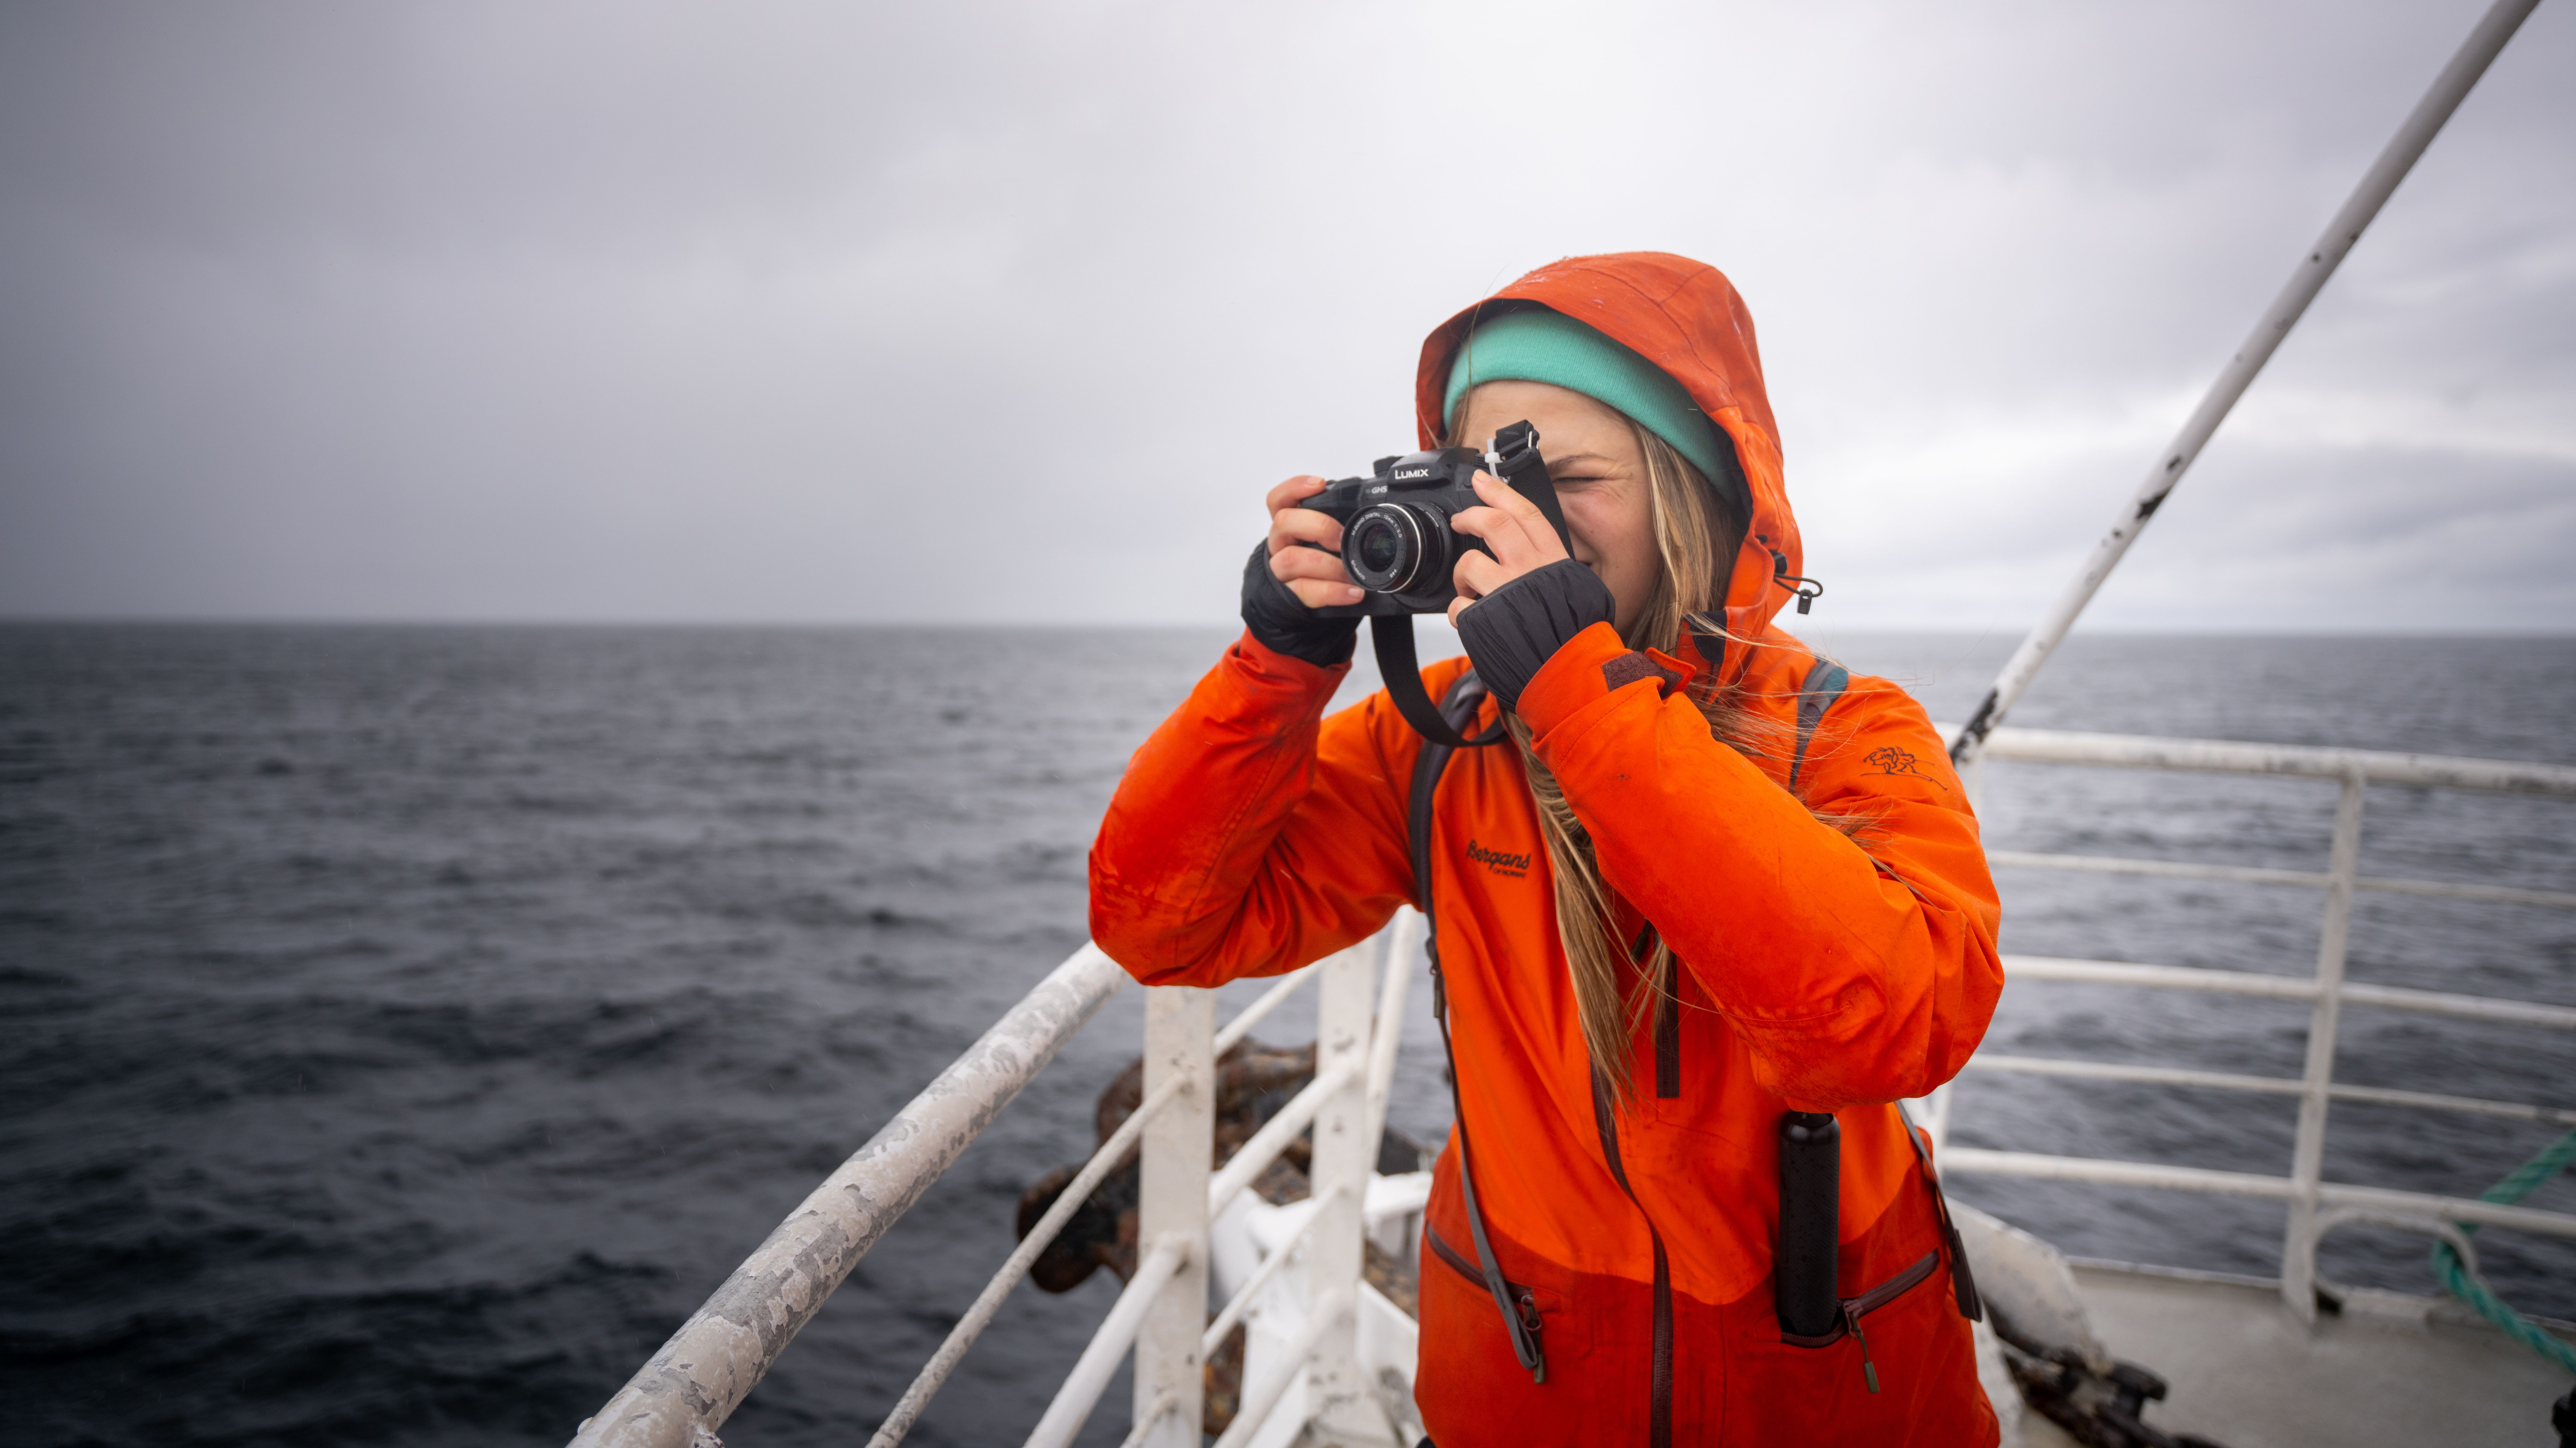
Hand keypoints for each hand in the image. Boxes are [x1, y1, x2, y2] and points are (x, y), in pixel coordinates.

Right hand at [1264, 476, 1365, 608]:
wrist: (1304, 601)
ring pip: (1291, 558)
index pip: (1279, 499)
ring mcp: (1279, 570)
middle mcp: (1279, 544)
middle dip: (1319, 526)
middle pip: (1284, 522)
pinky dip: (1333, 592)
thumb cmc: (1318, 565)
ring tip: (1352, 574)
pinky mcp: (1287, 595)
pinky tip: (1353, 593)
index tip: (1320, 483)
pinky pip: (1305, 590)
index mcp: (1288, 525)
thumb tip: (1375, 509)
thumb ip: (1336, 524)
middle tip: (1342, 537)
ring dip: (1328, 565)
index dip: (1295, 487)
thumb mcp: (1323, 540)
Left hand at [1446, 472, 1572, 627]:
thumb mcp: (1577, 591)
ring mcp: (1505, 593)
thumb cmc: (1573, 637)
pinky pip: (1458, 607)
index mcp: (1553, 562)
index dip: (1501, 492)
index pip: (1525, 514)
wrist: (1569, 673)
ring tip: (1467, 588)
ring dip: (1461, 575)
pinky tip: (1469, 619)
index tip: (1482, 479)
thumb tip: (1536, 553)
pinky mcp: (1483, 619)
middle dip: (1471, 516)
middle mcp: (1529, 571)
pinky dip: (1458, 612)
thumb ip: (1552, 569)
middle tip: (1460, 520)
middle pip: (1493, 524)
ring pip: (1469, 564)